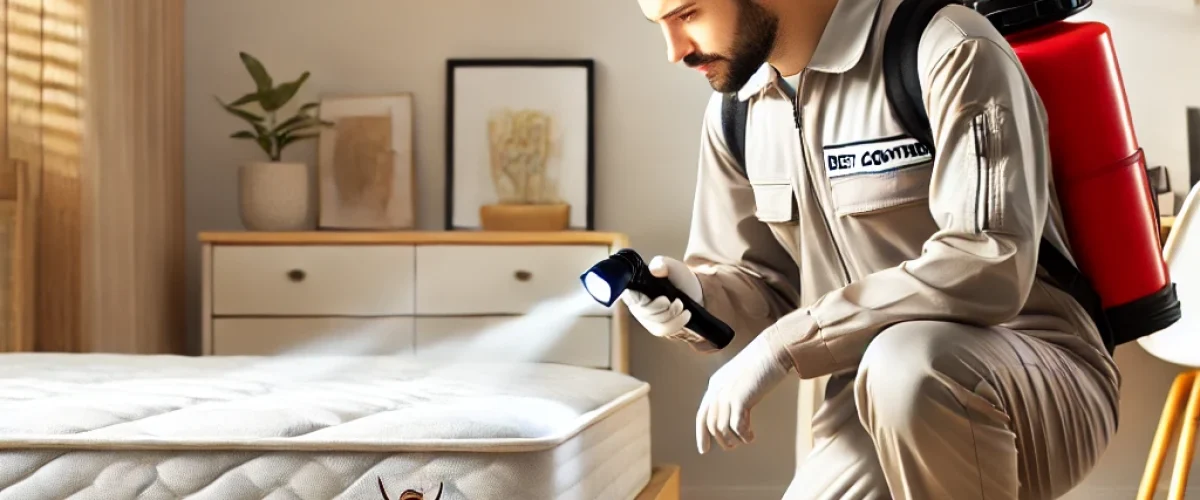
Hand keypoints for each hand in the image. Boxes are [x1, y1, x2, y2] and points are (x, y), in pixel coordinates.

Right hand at [619, 256, 715, 351]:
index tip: (663, 298)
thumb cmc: (680, 279)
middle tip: (677, 301)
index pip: (629, 297)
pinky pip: (663, 331)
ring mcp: (646, 318)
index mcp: (635, 288)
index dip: (642, 300)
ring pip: (654, 324)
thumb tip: (655, 268)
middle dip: (664, 308)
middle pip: (644, 313)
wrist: (696, 294)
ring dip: (672, 315)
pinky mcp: (656, 328)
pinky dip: (676, 323)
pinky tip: (685, 315)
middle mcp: (636, 305)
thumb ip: (663, 263)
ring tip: (681, 306)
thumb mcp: (674, 267)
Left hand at [696, 331, 791, 453]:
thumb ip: (734, 392)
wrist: (773, 350)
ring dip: (732, 439)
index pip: (702, 414)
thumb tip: (734, 412)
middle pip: (711, 424)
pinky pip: (736, 426)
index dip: (701, 433)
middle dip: (720, 440)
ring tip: (744, 441)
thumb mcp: (740, 378)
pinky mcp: (740, 398)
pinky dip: (743, 435)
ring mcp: (727, 393)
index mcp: (715, 384)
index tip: (704, 448)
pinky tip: (751, 436)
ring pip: (721, 427)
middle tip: (732, 447)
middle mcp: (717, 389)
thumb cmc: (762, 362)